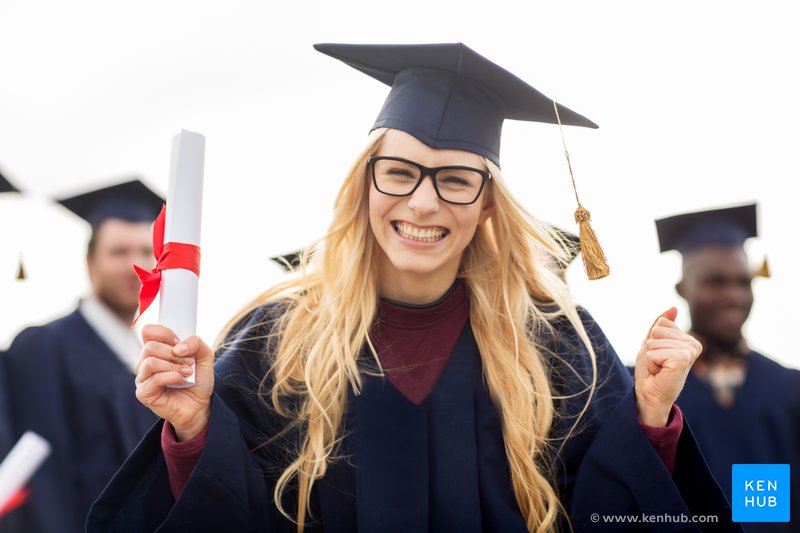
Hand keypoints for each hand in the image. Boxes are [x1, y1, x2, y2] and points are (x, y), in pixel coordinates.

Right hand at [135, 325, 214, 439]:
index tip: (179, 341)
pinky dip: (172, 377)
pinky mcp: (143, 393)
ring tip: (188, 372)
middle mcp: (145, 362)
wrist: (201, 405)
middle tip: (188, 362)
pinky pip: (154, 380)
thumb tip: (178, 347)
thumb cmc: (198, 380)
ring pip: (150, 362)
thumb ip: (196, 342)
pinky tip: (183, 381)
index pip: (148, 331)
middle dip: (173, 353)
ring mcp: (143, 378)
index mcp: (156, 350)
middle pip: (150, 346)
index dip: (164, 333)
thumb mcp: (205, 356)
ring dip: (173, 366)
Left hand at [633, 307, 701, 426]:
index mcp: (689, 340)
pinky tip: (660, 372)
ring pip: (654, 340)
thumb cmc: (652, 371)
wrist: (650, 394)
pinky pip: (654, 351)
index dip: (653, 340)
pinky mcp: (683, 359)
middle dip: (651, 348)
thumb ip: (661, 325)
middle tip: (658, 364)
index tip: (659, 356)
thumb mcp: (653, 343)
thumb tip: (673, 308)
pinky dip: (651, 362)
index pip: (662, 323)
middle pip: (658, 330)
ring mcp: (690, 351)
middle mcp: (694, 344)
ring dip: (651, 356)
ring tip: (659, 368)